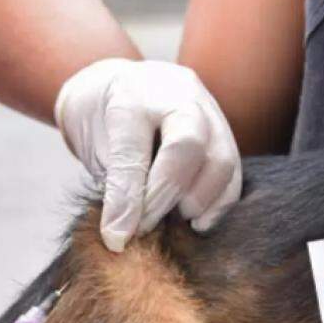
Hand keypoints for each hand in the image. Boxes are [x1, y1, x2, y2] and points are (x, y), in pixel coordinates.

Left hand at [55, 58, 241, 251]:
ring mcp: (210, 110)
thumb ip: (110, 181)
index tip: (117, 236)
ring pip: (222, 159)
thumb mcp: (89, 143)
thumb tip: (121, 235)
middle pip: (189, 144)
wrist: (123, 86)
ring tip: (175, 222)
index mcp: (131, 94)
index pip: (134, 147)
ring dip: (200, 202)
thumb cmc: (100, 118)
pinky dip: (219, 204)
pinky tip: (198, 222)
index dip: (127, 197)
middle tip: (144, 228)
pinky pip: (234, 173)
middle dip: (168, 196)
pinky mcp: (227, 133)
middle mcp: (177, 95)